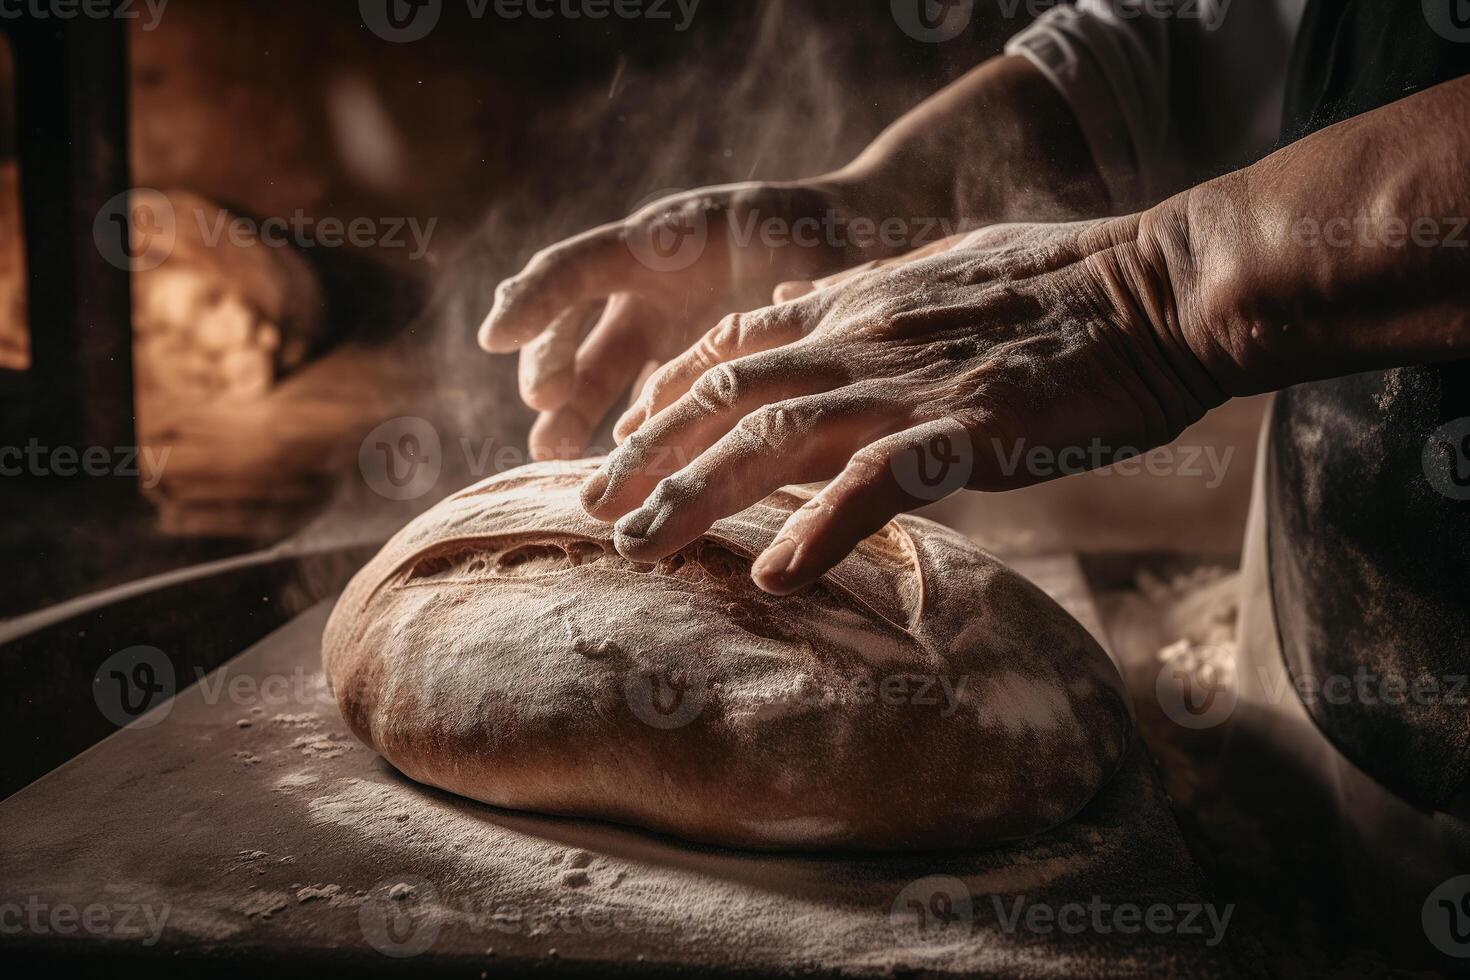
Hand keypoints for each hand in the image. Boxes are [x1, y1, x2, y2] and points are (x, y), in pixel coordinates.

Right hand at [478, 180, 892, 459]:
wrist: (857, 238)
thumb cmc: (813, 229)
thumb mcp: (783, 243)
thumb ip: (742, 282)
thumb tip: (722, 324)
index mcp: (657, 240)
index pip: (577, 264)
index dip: (533, 298)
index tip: (493, 337)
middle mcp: (646, 281)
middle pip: (579, 326)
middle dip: (552, 369)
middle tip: (544, 412)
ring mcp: (664, 321)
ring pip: (604, 368)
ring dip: (578, 409)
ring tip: (557, 452)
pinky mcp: (688, 357)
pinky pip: (646, 394)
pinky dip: (633, 425)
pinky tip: (625, 458)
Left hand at [578, 214, 1225, 593]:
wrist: (1156, 288)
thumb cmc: (1060, 288)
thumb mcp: (937, 271)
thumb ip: (862, 299)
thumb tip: (803, 308)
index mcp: (853, 306)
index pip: (732, 345)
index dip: (667, 392)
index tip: (623, 436)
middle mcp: (860, 339)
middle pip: (723, 394)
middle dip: (646, 452)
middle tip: (587, 508)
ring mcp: (908, 383)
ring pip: (772, 436)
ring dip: (695, 494)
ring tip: (636, 549)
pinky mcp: (969, 427)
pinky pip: (879, 481)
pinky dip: (824, 527)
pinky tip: (777, 575)